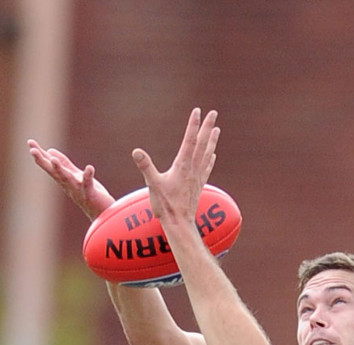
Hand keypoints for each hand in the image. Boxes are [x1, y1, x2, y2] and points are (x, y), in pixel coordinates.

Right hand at [27, 141, 114, 219]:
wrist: (102, 214)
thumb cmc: (89, 195)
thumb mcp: (74, 176)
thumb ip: (64, 164)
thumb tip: (49, 151)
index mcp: (64, 179)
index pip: (50, 165)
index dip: (40, 154)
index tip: (30, 143)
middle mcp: (69, 185)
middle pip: (53, 172)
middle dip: (43, 161)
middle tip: (32, 150)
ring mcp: (79, 190)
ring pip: (67, 179)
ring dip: (60, 170)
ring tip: (53, 160)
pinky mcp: (91, 194)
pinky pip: (88, 184)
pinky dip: (88, 175)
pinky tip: (90, 167)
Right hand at [131, 107, 219, 227]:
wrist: (179, 224)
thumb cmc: (166, 206)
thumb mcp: (153, 185)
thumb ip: (146, 167)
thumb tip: (136, 152)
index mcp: (183, 166)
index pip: (189, 140)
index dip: (193, 125)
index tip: (197, 111)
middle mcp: (193, 170)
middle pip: (202, 144)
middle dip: (207, 127)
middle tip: (214, 113)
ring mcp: (197, 178)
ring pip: (207, 154)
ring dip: (211, 141)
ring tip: (217, 130)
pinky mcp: (198, 186)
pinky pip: (206, 168)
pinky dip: (210, 159)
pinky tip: (212, 155)